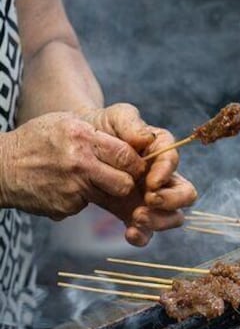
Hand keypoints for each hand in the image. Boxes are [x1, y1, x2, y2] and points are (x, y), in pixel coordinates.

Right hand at [0, 111, 144, 219]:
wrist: (1, 167)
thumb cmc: (37, 141)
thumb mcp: (65, 123)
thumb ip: (97, 133)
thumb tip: (134, 140)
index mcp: (82, 137)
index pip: (126, 154)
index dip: (136, 162)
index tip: (134, 164)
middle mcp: (80, 162)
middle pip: (126, 181)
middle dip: (129, 181)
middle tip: (123, 177)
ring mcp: (73, 186)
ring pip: (112, 195)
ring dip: (109, 191)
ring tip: (95, 182)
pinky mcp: (67, 206)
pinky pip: (89, 204)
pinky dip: (83, 199)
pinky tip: (67, 189)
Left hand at [81, 103, 197, 245]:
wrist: (76, 147)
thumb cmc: (101, 128)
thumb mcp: (114, 117)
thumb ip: (131, 122)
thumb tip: (145, 139)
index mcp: (161, 152)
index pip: (174, 162)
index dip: (166, 172)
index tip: (151, 181)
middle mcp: (163, 178)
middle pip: (186, 194)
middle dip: (171, 200)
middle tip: (149, 199)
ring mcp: (151, 199)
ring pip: (173, 216)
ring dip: (160, 220)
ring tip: (137, 217)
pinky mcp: (135, 214)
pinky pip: (148, 232)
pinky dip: (142, 236)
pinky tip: (129, 233)